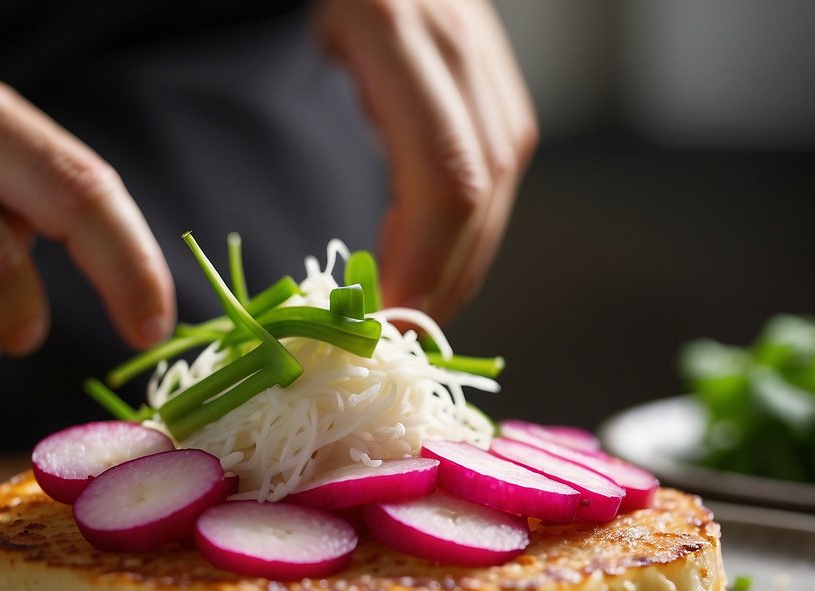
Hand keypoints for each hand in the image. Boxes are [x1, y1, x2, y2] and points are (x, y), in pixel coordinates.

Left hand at [313, 0, 536, 322]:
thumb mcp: (314, 13)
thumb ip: (339, 80)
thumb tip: (361, 196)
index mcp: (397, 24)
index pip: (447, 175)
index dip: (429, 260)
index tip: (389, 317)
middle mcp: (458, 40)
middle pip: (480, 187)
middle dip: (447, 275)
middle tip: (402, 335)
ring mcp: (484, 51)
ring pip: (499, 179)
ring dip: (463, 257)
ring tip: (419, 308)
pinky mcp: (491, 65)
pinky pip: (497, 158)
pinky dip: (468, 221)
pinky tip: (436, 253)